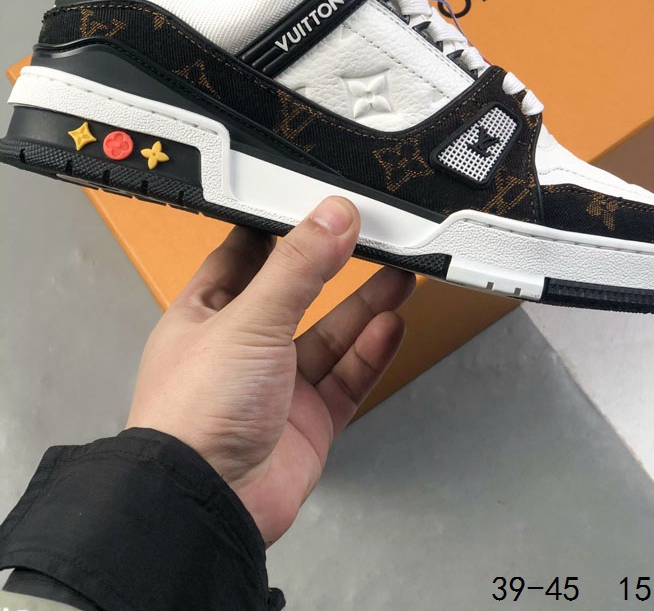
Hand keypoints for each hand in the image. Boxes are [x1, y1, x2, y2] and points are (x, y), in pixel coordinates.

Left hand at [126, 196, 414, 543]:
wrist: (206, 506)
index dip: (279, 229)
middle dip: (334, 267)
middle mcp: (241, 348)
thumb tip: (332, 218)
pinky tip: (390, 326)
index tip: (315, 206)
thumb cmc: (194, 415)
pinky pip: (348, 378)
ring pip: (330, 336)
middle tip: (372, 239)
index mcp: (206, 315)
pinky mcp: (308, 422)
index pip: (244, 257)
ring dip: (364, 306)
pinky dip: (371, 352)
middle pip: (297, 294)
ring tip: (400, 275)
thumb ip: (297, 268)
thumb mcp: (248, 321)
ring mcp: (276, 387)